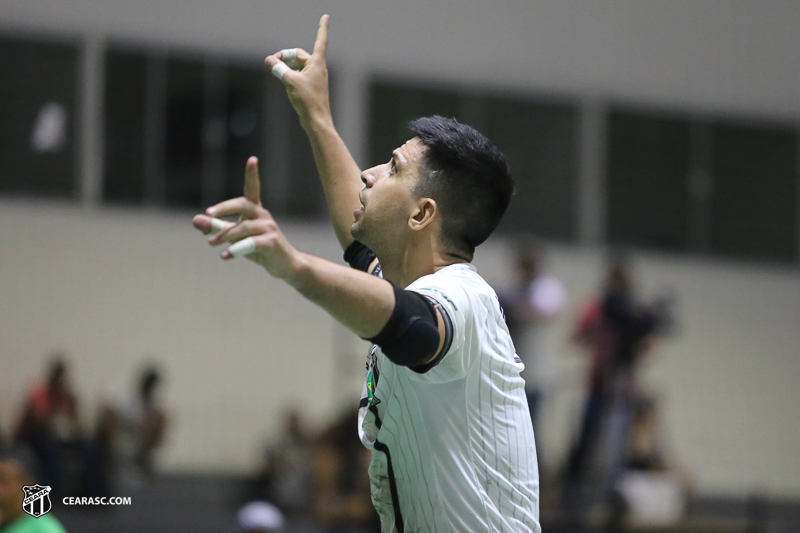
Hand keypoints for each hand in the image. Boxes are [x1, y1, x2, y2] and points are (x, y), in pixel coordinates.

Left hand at [192, 157, 300, 278]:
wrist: (285, 265)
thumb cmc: (259, 248)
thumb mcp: (235, 237)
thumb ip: (216, 228)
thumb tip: (195, 220)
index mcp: (256, 210)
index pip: (253, 188)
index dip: (252, 174)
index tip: (253, 159)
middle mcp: (263, 216)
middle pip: (243, 204)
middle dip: (225, 207)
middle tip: (209, 213)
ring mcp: (269, 229)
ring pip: (243, 228)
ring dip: (225, 235)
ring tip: (211, 244)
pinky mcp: (271, 243)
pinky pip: (249, 244)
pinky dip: (235, 250)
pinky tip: (224, 255)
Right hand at [265, 14, 330, 127]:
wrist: (316, 120)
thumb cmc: (308, 100)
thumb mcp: (290, 81)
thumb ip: (279, 68)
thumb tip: (269, 60)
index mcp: (317, 63)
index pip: (320, 40)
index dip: (322, 28)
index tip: (325, 16)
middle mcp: (318, 68)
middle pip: (299, 55)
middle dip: (285, 56)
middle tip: (271, 62)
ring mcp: (315, 77)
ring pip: (297, 66)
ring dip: (285, 67)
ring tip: (276, 72)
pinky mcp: (311, 86)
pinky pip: (298, 75)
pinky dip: (289, 75)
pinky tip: (283, 81)